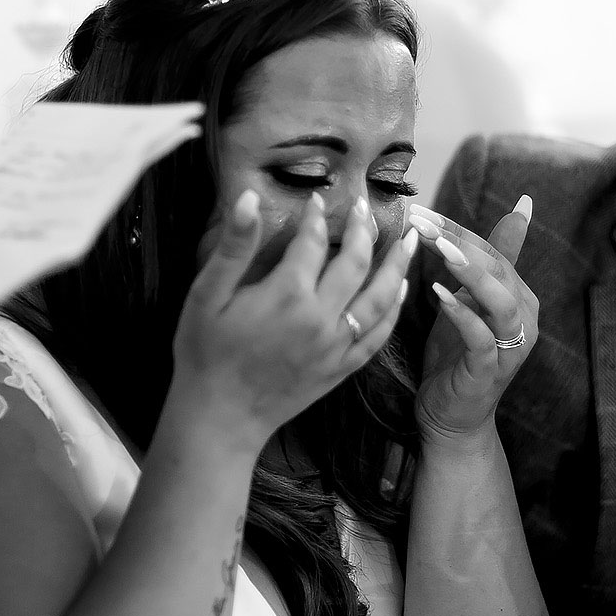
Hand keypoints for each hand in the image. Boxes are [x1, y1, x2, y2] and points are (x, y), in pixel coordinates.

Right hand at [171, 190, 417, 448]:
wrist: (219, 417)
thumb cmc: (205, 354)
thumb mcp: (206, 295)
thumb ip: (234, 246)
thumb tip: (248, 198)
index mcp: (287, 294)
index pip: (312, 241)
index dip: (315, 216)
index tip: (317, 198)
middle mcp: (320, 317)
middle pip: (355, 262)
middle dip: (362, 229)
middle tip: (364, 206)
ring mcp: (336, 345)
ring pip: (380, 297)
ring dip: (397, 265)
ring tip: (409, 240)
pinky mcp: (342, 368)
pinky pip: (378, 335)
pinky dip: (394, 309)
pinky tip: (401, 290)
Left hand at [409, 199, 538, 442]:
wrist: (452, 417)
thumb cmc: (457, 354)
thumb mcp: (470, 300)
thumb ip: (487, 259)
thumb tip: (519, 207)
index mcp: (519, 297)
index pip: (492, 251)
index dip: (457, 229)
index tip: (419, 210)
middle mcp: (524, 319)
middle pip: (498, 269)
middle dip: (459, 241)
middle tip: (422, 222)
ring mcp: (510, 347)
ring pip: (499, 301)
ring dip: (470, 272)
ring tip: (438, 249)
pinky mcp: (490, 370)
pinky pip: (480, 338)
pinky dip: (461, 314)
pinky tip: (437, 293)